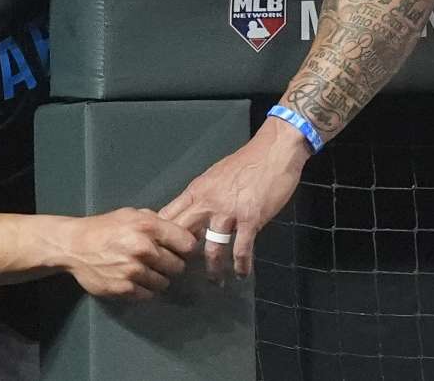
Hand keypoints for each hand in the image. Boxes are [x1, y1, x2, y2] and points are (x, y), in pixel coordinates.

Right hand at [56, 207, 197, 299]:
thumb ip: (157, 222)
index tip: (180, 250)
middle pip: (178, 266)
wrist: (74, 246)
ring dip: (157, 278)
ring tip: (144, 270)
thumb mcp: (132, 214)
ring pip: (164, 283)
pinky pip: (148, 295)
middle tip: (159, 261)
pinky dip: (144, 289)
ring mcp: (134, 271)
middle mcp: (143, 249)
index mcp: (148, 227)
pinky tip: (134, 279)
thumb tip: (183, 232)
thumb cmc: (104, 228)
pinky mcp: (124, 289)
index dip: (186, 248)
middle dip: (171, 264)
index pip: (188, 244)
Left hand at [159, 117, 310, 282]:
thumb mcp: (215, 176)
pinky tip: (241, 274)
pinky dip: (241, 265)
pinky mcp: (250, 219)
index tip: (159, 251)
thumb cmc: (247, 162)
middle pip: (182, 234)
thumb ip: (203, 195)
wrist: (274, 151)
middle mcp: (207, 202)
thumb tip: (193, 213)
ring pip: (212, 248)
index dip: (160, 235)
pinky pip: (242, 249)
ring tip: (215, 281)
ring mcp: (228, 212)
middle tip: (182, 272)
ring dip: (213, 269)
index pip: (168, 215)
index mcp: (196, 191)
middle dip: (179, 256)